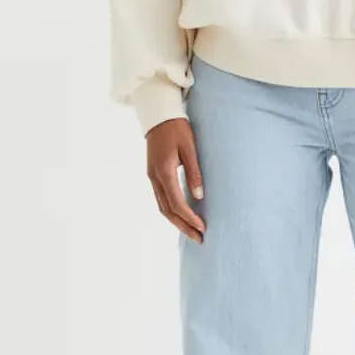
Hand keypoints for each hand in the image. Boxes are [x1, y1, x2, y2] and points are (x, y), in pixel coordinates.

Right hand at [146, 118, 205, 243]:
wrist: (158, 115)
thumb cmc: (177, 128)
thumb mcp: (190, 148)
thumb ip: (194, 172)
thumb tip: (199, 196)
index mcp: (164, 172)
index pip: (176, 203)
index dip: (189, 218)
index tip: (203, 227)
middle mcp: (154, 178)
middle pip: (167, 211)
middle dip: (183, 227)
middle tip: (199, 239)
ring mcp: (152, 177)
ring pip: (162, 207)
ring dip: (177, 222)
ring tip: (192, 232)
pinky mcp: (153, 175)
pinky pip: (161, 199)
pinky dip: (171, 211)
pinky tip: (182, 217)